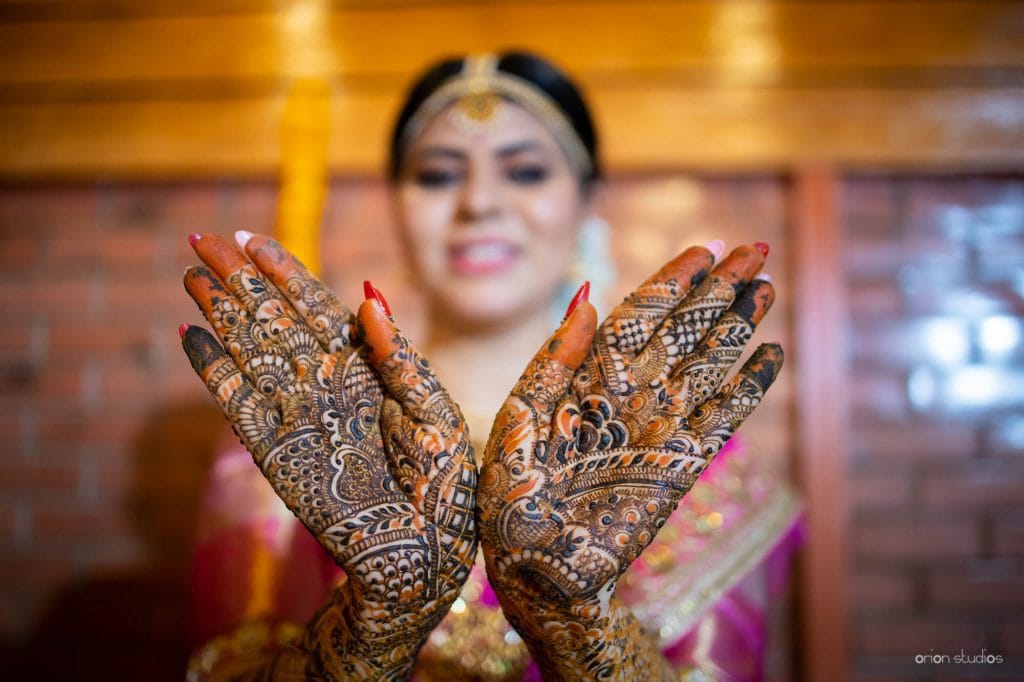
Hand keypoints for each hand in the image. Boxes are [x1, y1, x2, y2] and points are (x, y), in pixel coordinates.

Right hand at [181, 234, 475, 679]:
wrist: (425, 543)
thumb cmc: (441, 473)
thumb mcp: (431, 406)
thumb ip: (397, 354)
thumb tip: (367, 294)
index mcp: (364, 363)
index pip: (314, 305)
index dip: (283, 271)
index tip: (252, 238)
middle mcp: (324, 379)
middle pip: (272, 318)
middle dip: (239, 277)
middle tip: (203, 238)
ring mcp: (297, 411)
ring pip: (250, 349)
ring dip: (220, 312)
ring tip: (191, 274)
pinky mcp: (275, 449)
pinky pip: (236, 401)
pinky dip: (212, 370)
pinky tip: (191, 336)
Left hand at [477, 244, 782, 679]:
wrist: (534, 567)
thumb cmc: (511, 494)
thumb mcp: (520, 416)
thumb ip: (555, 358)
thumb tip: (588, 295)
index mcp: (587, 377)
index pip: (639, 315)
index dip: (671, 281)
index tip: (704, 247)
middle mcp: (629, 395)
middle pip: (682, 330)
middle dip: (718, 289)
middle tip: (755, 248)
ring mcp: (659, 428)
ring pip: (708, 364)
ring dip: (738, 326)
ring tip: (766, 286)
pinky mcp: (681, 466)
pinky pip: (723, 418)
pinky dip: (748, 388)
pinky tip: (770, 355)